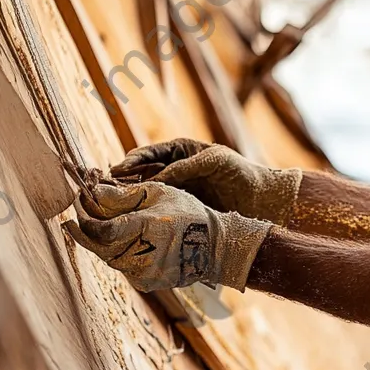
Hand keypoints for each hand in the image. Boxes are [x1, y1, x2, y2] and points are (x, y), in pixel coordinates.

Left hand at [63, 179, 270, 292]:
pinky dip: (117, 252)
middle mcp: (142, 255)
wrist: (215, 247)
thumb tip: (93, 191)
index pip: (100, 229)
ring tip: (100, 222)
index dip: (84, 216)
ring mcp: (142, 273)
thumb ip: (124, 194)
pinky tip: (121, 239)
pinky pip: (121, 266)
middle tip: (78, 212)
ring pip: (108, 256)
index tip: (77, 201)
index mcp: (145, 229)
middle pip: (98, 245)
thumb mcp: (159, 193)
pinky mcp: (144, 284)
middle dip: (86, 227)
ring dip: (100, 240)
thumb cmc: (188, 214)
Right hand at [111, 138, 301, 224]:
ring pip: (148, 193)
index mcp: (181, 151)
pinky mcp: (183, 209)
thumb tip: (155, 180)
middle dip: (125, 180)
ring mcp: (178, 191)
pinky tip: (137, 217)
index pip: (149, 154)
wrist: (262, 199)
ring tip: (116, 205)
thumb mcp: (213, 161)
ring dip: (132, 198)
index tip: (118, 169)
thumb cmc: (240, 172)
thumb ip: (184, 167)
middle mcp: (175, 170)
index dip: (132, 160)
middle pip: (142, 173)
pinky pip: (161, 209)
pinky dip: (148, 212)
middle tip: (108, 189)